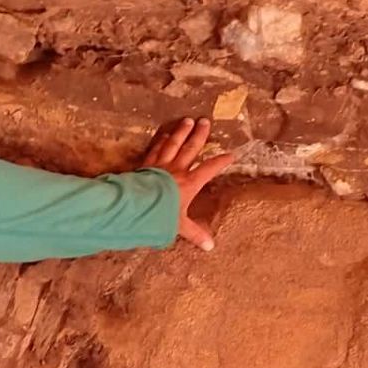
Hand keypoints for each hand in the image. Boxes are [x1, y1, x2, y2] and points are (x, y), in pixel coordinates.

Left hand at [140, 116, 242, 251]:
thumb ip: (195, 234)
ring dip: (181, 132)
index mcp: (189, 183)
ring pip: (174, 144)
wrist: (136, 205)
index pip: (209, 169)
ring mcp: (162, 165)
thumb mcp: (179, 226)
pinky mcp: (147, 164)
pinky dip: (161, 141)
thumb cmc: (160, 214)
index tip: (230, 155)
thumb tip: (210, 246)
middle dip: (200, 135)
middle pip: (191, 148)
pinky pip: (156, 149)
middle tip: (205, 122)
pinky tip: (164, 134)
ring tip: (187, 120)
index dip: (221, 162)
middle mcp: (178, 170)